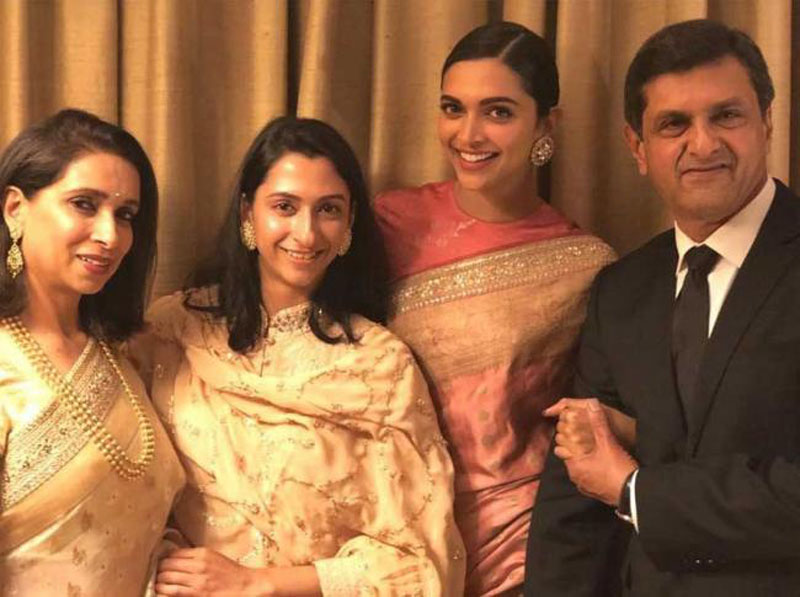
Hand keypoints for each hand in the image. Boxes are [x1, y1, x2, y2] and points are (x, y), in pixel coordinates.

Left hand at [155, 547, 273, 596]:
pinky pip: (173, 592)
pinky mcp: (197, 594)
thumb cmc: (229, 572)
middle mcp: (198, 565)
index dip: (164, 559)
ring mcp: (197, 581)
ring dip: (159, 583)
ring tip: (158, 585)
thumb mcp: (213, 557)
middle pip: (167, 566)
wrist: (244, 585)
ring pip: (167, 579)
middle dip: (159, 571)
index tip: (161, 564)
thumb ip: (195, 556)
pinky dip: (164, 592)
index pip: (173, 554)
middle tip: (158, 575)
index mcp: (202, 553)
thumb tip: (174, 558)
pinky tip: (161, 592)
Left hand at [545, 398, 637, 505]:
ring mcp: (584, 485)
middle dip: (574, 446)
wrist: (634, 495)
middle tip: (586, 436)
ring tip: (593, 447)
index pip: (560, 445)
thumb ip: (599, 423)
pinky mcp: (594, 492)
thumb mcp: (608, 443)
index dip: (567, 435)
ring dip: (583, 457)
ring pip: (577, 467)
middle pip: (569, 455)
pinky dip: (590, 469)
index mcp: (574, 464)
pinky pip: (586, 477)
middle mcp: (575, 476)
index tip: (577, 427)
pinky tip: (599, 463)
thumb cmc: (618, 469)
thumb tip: (592, 404)